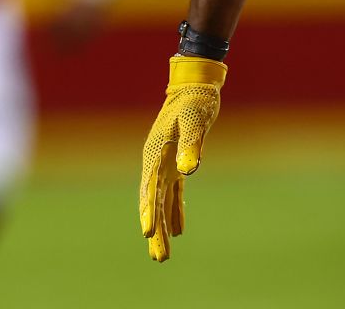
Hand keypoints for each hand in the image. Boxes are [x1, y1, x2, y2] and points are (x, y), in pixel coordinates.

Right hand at [138, 55, 226, 261]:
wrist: (196, 86)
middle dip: (155, 230)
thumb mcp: (196, 121)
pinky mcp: (176, 162)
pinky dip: (175, 210)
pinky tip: (178, 230)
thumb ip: (191, 145)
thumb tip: (188, 171)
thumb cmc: (196, 101)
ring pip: (161, 201)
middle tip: (160, 257)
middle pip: (153, 202)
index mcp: (154, 153)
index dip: (149, 211)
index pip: (150, 188)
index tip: (148, 233)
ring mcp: (164, 163)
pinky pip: (173, 192)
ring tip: (163, 254)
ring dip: (162, 226)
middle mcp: (154, 162)